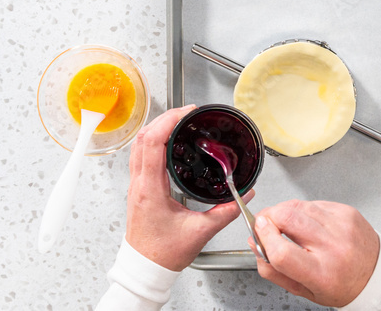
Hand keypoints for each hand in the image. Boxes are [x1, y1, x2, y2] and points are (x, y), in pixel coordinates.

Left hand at [125, 105, 253, 270]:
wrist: (145, 268)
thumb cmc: (163, 254)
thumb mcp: (200, 232)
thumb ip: (225, 212)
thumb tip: (244, 196)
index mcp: (150, 189)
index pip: (153, 142)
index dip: (169, 121)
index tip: (187, 112)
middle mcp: (139, 184)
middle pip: (142, 137)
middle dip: (164, 118)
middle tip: (186, 112)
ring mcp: (136, 185)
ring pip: (138, 144)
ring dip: (156, 127)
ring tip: (177, 121)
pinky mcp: (139, 189)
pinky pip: (140, 155)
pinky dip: (153, 141)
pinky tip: (167, 142)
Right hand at [251, 200, 379, 306]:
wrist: (375, 274)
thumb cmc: (341, 285)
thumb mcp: (304, 290)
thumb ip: (273, 270)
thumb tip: (255, 244)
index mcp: (321, 274)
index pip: (282, 252)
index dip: (263, 238)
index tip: (257, 232)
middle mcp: (333, 248)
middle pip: (287, 218)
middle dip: (267, 217)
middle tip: (264, 224)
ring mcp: (341, 226)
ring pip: (298, 205)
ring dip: (283, 211)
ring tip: (286, 224)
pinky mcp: (346, 211)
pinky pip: (313, 202)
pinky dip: (303, 210)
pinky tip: (307, 222)